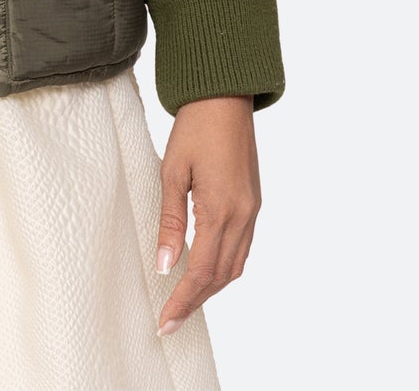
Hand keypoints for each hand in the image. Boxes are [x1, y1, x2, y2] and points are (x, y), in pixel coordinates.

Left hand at [154, 94, 260, 337]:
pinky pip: (242, 248)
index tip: (165, 322)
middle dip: (196, 302)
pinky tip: (206, 270)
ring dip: (211, 288)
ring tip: (184, 302)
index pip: (201, 271)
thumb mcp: (172, 172)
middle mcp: (243, 216)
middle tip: (170, 322)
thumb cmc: (194, 128)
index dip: (183, 301)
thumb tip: (166, 265)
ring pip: (235, 265)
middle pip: (221, 275)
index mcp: (221, 210)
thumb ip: (171, 221)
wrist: (224, 96)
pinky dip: (224, 267)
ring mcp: (252, 210)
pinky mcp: (253, 202)